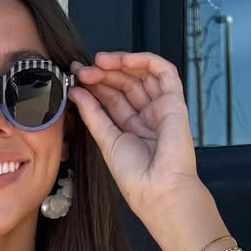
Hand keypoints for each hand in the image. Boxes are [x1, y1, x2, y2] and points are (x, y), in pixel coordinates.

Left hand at [68, 49, 204, 238]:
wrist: (158, 191)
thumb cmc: (136, 177)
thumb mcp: (106, 141)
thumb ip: (92, 114)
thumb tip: (76, 92)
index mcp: (132, 129)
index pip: (113, 98)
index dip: (95, 85)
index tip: (75, 77)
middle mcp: (147, 116)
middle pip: (125, 84)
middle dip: (103, 73)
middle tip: (82, 69)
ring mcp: (162, 108)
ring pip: (142, 74)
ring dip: (120, 63)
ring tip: (98, 62)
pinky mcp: (175, 101)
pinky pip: (164, 71)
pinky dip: (144, 60)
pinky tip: (123, 59)